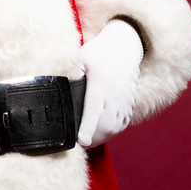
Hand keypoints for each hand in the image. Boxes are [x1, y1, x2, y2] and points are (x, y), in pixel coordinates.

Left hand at [77, 19, 143, 147]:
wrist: (125, 46)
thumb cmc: (100, 52)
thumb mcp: (82, 57)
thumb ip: (72, 72)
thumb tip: (61, 87)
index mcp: (100, 84)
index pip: (93, 110)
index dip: (87, 128)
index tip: (81, 141)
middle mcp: (114, 95)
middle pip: (107, 125)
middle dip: (94, 138)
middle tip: (81, 143)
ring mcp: (124, 100)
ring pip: (116, 127)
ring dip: (104, 137)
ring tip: (91, 141)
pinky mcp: (130, 102)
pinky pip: (123, 123)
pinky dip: (114, 132)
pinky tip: (104, 132)